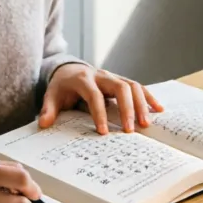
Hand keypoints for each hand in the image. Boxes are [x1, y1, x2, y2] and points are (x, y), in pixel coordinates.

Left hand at [39, 63, 162, 134]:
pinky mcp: (121, 80)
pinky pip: (138, 87)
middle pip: (119, 87)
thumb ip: (48, 109)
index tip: (103, 132)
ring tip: (146, 124)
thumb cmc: (61, 87)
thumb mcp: (51, 96)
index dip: (99, 113)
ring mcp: (113, 76)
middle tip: (129, 130)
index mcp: (83, 79)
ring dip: (141, 104)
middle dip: (126, 108)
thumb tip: (44, 124)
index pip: (94, 95)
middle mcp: (101, 75)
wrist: (68, 70)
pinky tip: (159, 110)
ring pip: (132, 86)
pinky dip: (149, 97)